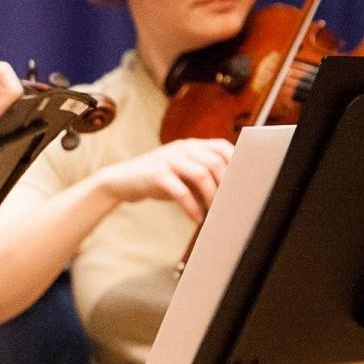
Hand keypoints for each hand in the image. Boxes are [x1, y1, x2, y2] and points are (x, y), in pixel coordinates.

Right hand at [92, 138, 233, 222]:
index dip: (237, 162)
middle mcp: (181, 148)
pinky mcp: (156, 174)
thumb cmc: (155, 180)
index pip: (222, 146)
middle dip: (226, 184)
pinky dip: (192, 207)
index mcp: (189, 145)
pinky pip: (181, 191)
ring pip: (201, 174)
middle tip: (229, 203)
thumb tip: (229, 194)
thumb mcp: (180, 175)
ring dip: (212, 196)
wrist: (119, 181)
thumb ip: (202, 179)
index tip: (243, 183)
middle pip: (215, 161)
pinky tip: (195, 218)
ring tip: (214, 212)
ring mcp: (168, 159)